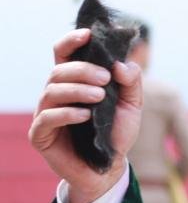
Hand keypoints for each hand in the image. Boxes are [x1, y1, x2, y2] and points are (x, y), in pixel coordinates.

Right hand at [29, 29, 142, 202]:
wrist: (109, 167)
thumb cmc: (115, 132)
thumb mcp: (132, 105)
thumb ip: (131, 82)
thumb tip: (121, 64)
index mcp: (74, 82)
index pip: (64, 54)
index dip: (72, 41)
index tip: (88, 34)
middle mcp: (56, 94)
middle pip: (59, 70)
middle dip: (82, 69)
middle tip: (105, 78)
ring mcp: (46, 113)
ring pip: (52, 90)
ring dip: (76, 89)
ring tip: (99, 96)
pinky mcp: (41, 135)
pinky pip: (47, 117)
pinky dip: (67, 113)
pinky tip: (85, 115)